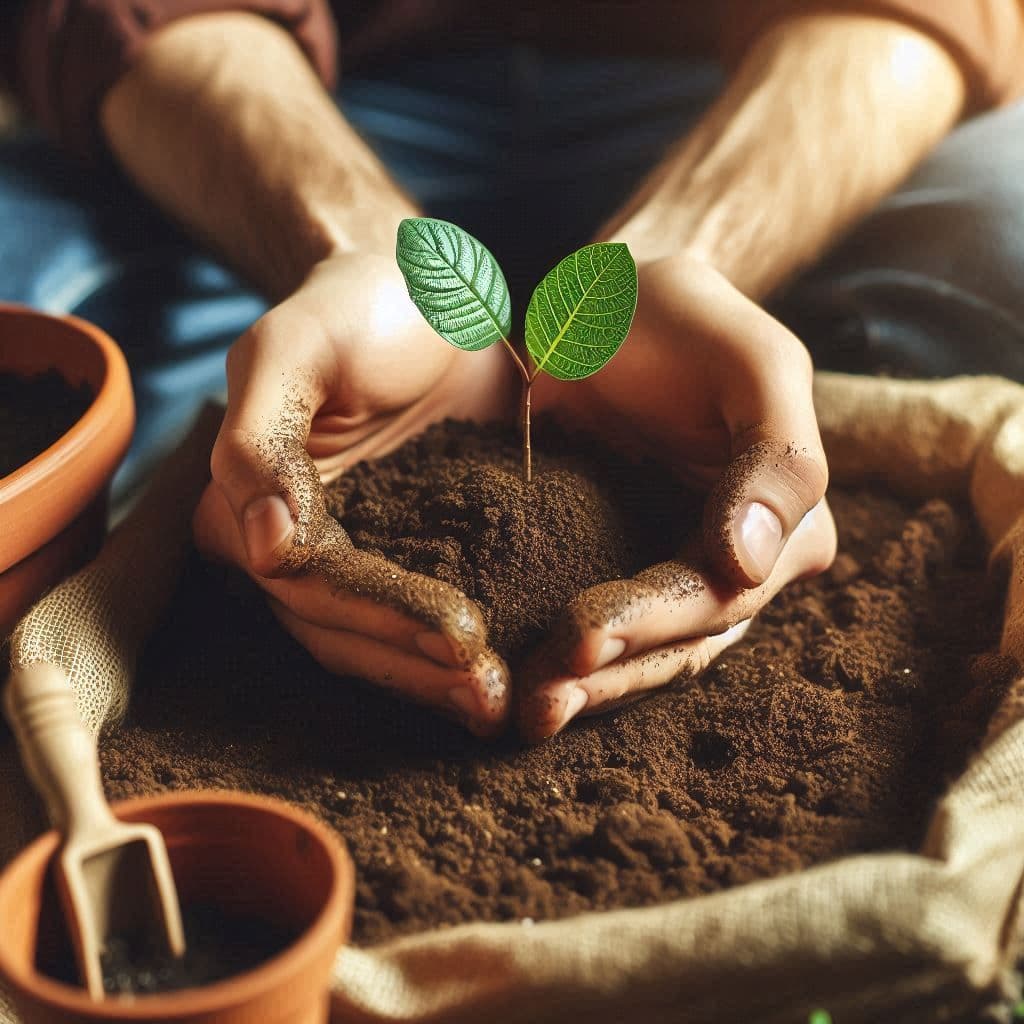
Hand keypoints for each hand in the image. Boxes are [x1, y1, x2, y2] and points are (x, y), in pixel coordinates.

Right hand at [193, 251, 516, 736]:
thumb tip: (261, 545)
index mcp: (247, 505)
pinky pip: (433, 611)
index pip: (308, 583)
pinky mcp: (417, 550)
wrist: (425, 293)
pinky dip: (464, 649)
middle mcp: (293, 547)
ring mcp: (358, 554)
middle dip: (416, 668)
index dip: (379, 615)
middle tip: (494, 697)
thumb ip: (260, 437)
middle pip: (343, 631)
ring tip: (506, 705)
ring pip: (384, 640)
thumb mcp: (295, 345)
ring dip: (439, 679)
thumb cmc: (353, 307)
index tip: (462, 635)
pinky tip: (517, 674)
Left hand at [519, 251, 835, 740]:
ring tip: (528, 710)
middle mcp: (742, 563)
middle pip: (681, 640)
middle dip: (614, 672)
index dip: (656, 621)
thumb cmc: (687, 320)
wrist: (615, 308)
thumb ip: (777, 457)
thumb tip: (751, 564)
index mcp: (787, 522)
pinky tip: (521, 684)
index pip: (723, 594)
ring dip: (590, 687)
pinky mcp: (621, 567)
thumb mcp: (751, 362)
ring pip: (644, 652)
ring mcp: (679, 571)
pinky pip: (602, 628)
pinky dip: (567, 660)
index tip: (581, 635)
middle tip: (542, 697)